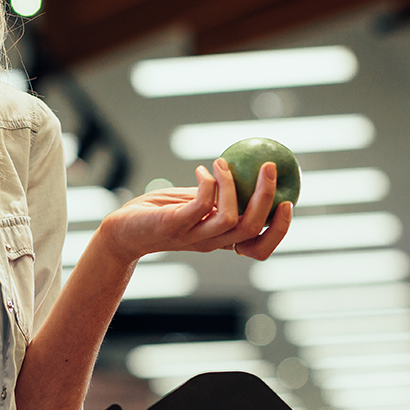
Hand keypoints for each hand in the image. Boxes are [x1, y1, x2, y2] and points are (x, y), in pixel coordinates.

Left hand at [95, 159, 292, 264]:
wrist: (121, 231)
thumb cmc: (159, 213)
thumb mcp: (194, 204)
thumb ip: (218, 196)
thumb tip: (245, 169)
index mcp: (220, 240)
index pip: (259, 248)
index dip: (279, 230)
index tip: (287, 202)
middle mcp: (211, 243)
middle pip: (251, 230)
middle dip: (266, 197)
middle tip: (270, 167)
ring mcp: (193, 236)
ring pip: (231, 219)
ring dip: (234, 185)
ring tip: (223, 161)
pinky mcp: (173, 226)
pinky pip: (200, 206)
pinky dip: (208, 184)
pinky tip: (203, 170)